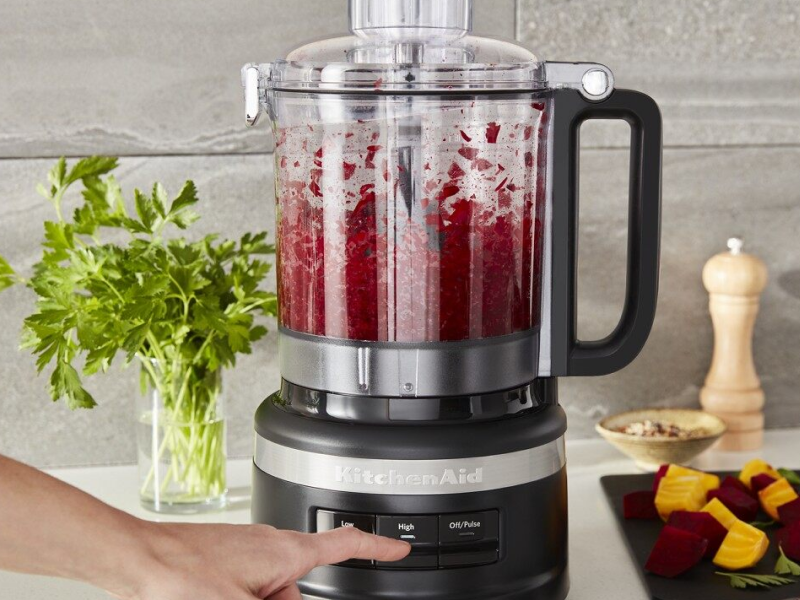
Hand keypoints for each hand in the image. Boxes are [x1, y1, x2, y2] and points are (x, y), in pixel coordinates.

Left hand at [124, 522, 409, 599]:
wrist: (137, 559)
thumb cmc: (180, 574)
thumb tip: (294, 598)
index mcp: (284, 551)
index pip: (343, 544)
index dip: (376, 547)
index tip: (399, 548)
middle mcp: (269, 548)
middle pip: (296, 591)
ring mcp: (246, 555)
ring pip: (269, 593)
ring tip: (219, 598)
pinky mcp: (226, 563)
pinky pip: (247, 588)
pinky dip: (240, 598)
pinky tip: (213, 595)